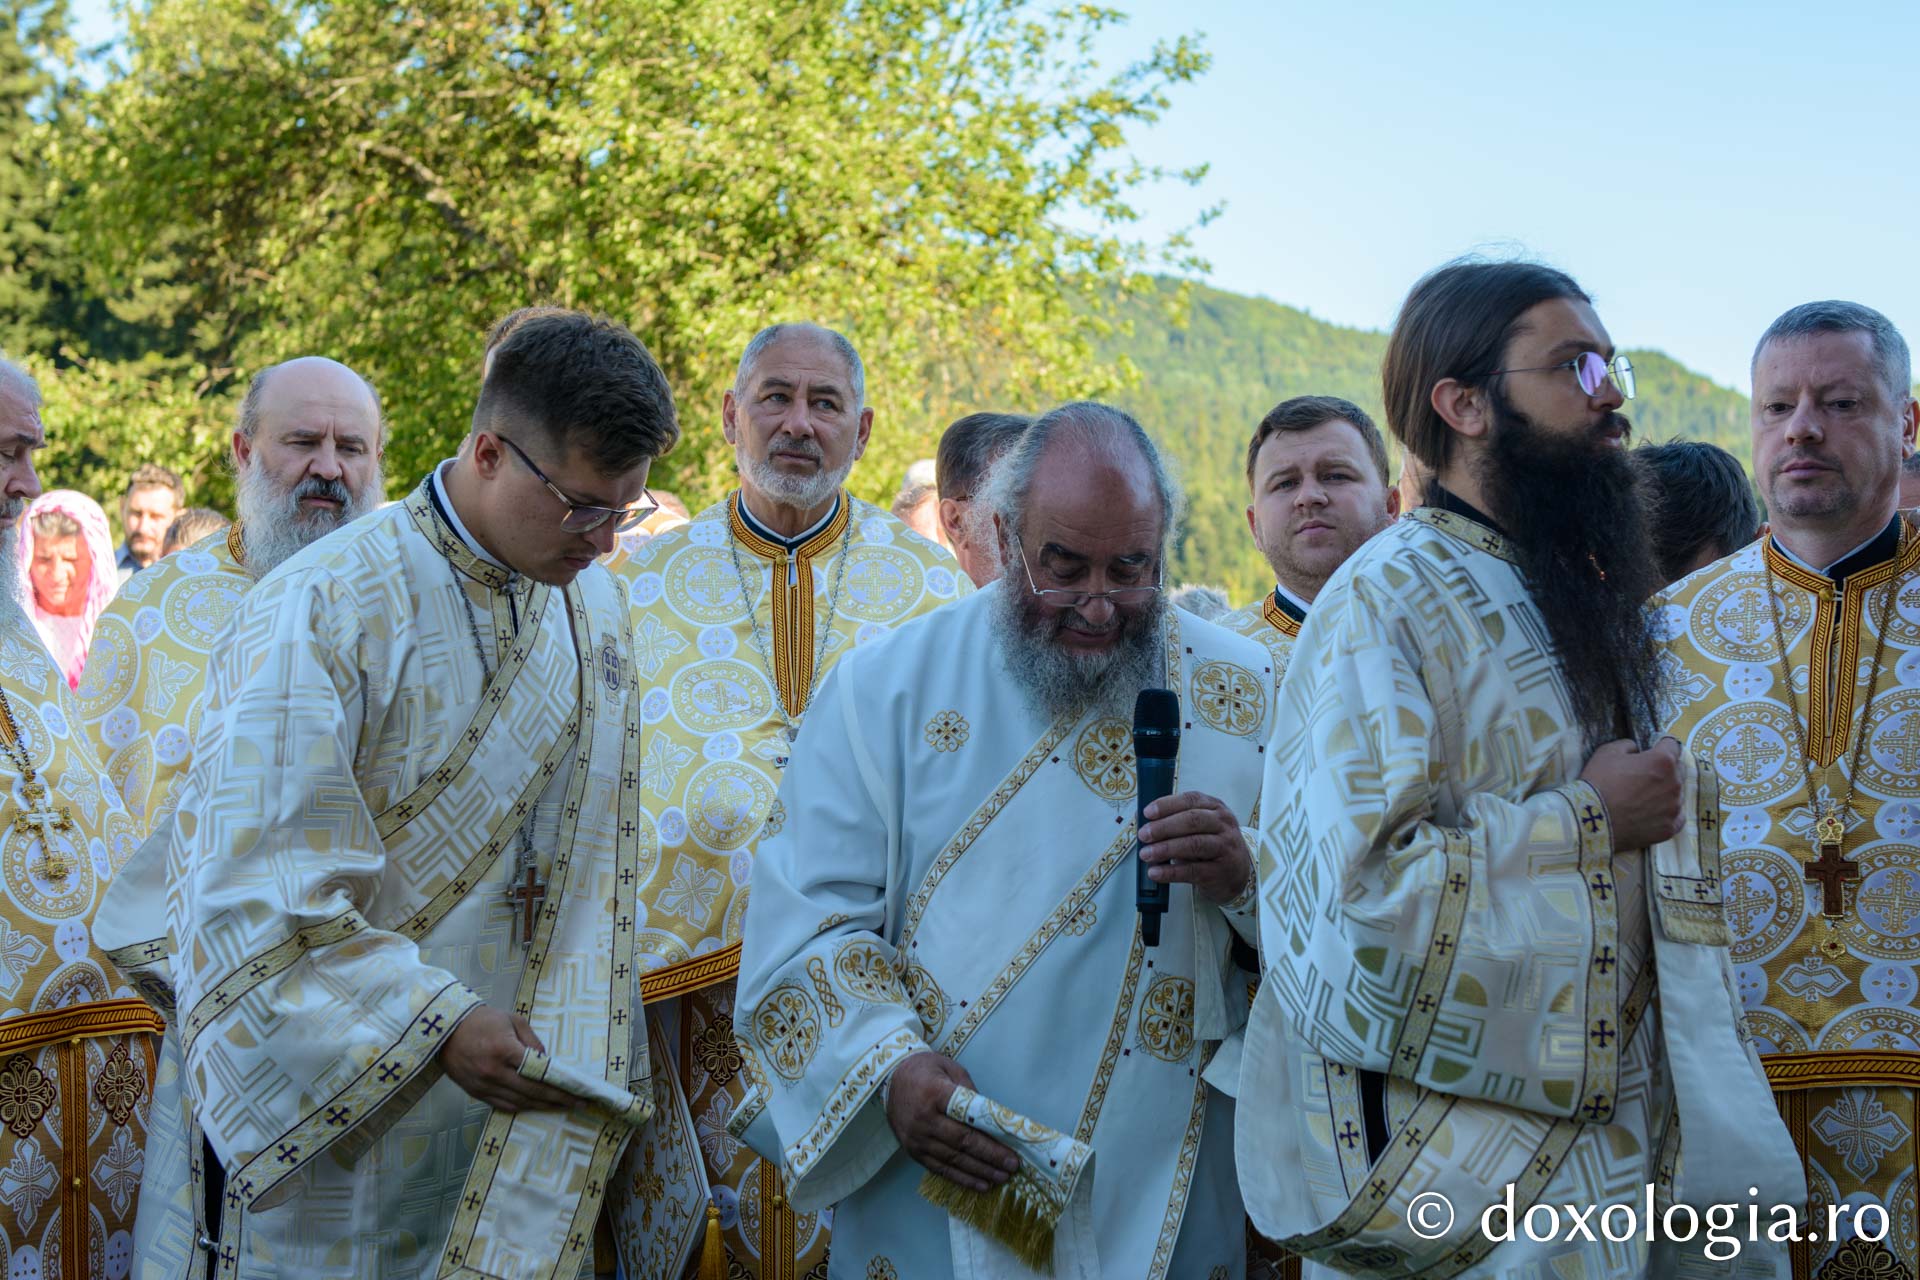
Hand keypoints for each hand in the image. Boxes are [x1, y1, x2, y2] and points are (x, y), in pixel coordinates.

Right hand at [438, 1005, 578, 1112]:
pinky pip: (503, 1106)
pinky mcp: (475, 1093)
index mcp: (505, 1050)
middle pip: (532, 1092)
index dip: (560, 1085)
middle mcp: (494, 1072)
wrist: (444, 1029)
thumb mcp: (513, 1020)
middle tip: (578, 1104)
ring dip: (541, 1107)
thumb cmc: (482, 1021)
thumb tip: (547, 1062)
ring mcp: (484, 1086)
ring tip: (560, 1107)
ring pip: (519, 1102)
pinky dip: (521, 1107)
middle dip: (557, 1099)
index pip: (539, 1072)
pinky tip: (535, 1107)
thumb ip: (533, 1041)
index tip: (578, 1091)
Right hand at [884, 1051, 1017, 1191]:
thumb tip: (994, 1120)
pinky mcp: (913, 1151)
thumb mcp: (951, 1069)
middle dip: (990, 1158)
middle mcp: (924, 1119)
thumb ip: (971, 1094)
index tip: (1011, 1151)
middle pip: (962, 1144)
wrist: (890, 1078)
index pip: (968, 1121)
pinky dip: (961, 1179)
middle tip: (1012, 1168)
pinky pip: (940, 1169)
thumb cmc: (926, 1070)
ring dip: (979, 1172)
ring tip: (1001, 1178)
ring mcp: (916, 1138)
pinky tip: (980, 1184)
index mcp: (935, 1094)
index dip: (991, 1139)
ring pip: (953, 1160)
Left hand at [1138, 791, 1252, 904]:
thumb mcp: (1201, 827)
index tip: (1147, 813)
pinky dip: (1171, 872)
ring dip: (1166, 849)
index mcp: (1215, 808)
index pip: (1191, 800)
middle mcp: (1224, 824)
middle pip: (1193, 820)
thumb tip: (1142, 820)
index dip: (1167, 805)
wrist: (1237, 873)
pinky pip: (1193, 870)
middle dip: (1164, 827)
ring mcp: (1225, 848)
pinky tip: (1156, 872)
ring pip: (1194, 844)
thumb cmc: (1212, 845)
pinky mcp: (1221, 871)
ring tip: (1146, 854)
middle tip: (1144, 835)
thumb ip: (1176, 820)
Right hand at [1578, 737, 1683, 851]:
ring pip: (1677, 794)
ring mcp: (1674, 808)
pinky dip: (1667, 814)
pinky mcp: (1670, 828)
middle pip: (1679, 769)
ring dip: (1665, 792)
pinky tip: (1652, 814)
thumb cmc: (1599, 782)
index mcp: (1663, 761)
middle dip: (1665, 769)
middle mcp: (1675, 783)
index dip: (1660, 745)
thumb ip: (1628, 745)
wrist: (1591, 820)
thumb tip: (1637, 750)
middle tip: (1645, 776)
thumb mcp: (1608, 752)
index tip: (1651, 750)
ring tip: (1644, 799)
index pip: (1672, 745)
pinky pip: (1676, 817)